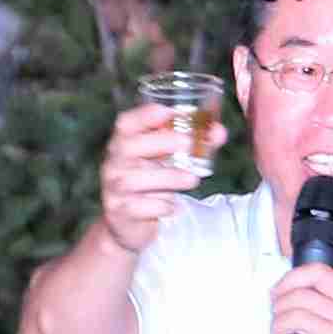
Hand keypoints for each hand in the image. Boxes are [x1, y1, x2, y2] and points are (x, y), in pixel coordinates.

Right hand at [97, 101, 207, 254]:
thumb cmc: (153, 181)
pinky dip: (160, 206)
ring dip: (168, 177)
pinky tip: (174, 206)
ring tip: (193, 179)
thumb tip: (219, 132)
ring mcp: (113, 188)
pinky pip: (138, 207)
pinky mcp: (120, 211)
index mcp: (123, 143)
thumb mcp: (170, 160)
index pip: (126, 124)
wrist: (131, 222)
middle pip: (128, 146)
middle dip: (160, 142)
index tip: (167, 111)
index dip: (144, 115)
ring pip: (135, 179)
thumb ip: (193, 144)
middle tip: (188, 143)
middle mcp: (113, 163)